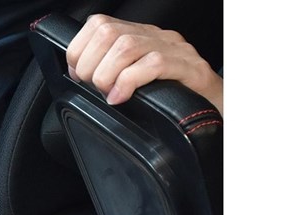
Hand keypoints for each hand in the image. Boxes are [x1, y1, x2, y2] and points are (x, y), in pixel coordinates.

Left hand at [66, 14, 222, 114]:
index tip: (78, 74)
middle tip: (93, 86)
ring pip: (127, 46)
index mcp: (140, 36)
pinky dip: (129, 82)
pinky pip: (153, 64)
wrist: (217, 109)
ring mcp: (173, 50)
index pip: (99, 24)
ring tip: (107, 92)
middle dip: (90, 63)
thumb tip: (79, 77)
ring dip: (106, 73)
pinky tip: (121, 97)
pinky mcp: (188, 68)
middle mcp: (156, 37)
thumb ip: (111, 74)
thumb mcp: (136, 82)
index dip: (80, 49)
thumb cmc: (173, 98)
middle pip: (108, 32)